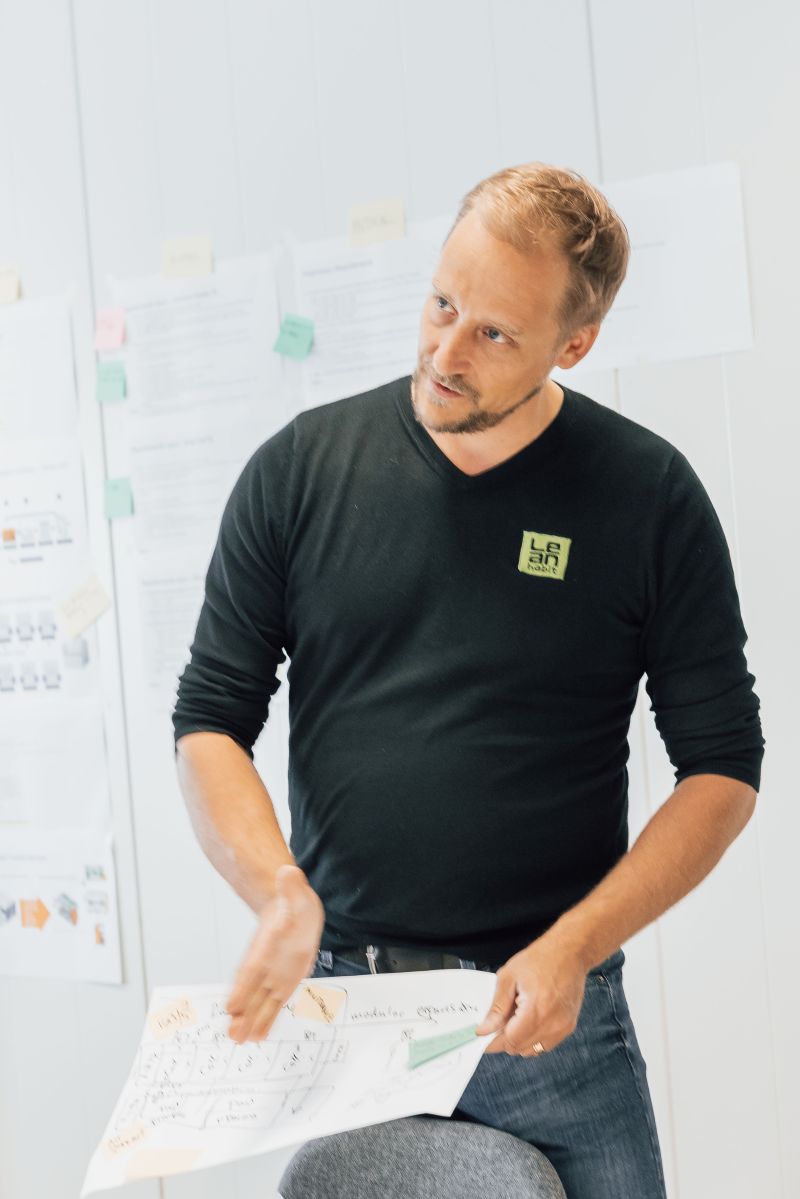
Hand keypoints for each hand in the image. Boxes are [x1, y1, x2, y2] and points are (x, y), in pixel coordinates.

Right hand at [226, 864, 324, 1043]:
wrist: (292, 908)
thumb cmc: (291, 901)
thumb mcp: (295, 890)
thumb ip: (291, 885)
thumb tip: (287, 871)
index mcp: (266, 943)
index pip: (252, 967)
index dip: (243, 986)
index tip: (231, 1005)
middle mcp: (266, 963)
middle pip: (252, 991)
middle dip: (243, 1013)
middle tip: (233, 1035)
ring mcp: (274, 974)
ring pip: (262, 1001)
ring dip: (253, 1021)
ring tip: (241, 1041)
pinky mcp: (285, 981)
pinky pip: (275, 1002)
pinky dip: (268, 1019)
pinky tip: (259, 1035)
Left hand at [474, 934, 587, 1055]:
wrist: (569, 952)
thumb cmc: (541, 959)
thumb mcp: (509, 977)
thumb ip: (496, 1007)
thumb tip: (485, 1029)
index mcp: (536, 1010)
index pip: (510, 1041)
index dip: (493, 1042)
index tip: (483, 1039)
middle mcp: (553, 1023)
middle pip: (520, 1048)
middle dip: (505, 1038)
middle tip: (498, 1021)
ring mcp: (563, 1027)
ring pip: (533, 1050)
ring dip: (520, 1040)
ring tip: (516, 1016)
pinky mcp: (569, 1027)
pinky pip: (545, 1044)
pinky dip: (534, 1038)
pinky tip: (529, 1018)